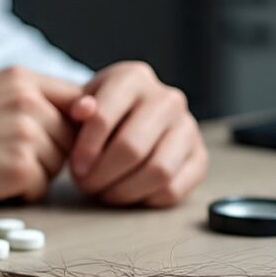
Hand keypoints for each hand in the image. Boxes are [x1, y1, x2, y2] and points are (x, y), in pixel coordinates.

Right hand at [0, 66, 94, 206]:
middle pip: (72, 137)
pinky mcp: (20, 167)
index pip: (80, 101)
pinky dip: (22, 191)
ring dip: (36, 172)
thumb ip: (38, 98)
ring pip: (59, 164)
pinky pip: (42, 187)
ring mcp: (26, 134)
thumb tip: (89, 113)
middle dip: (50, 151)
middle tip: (6, 151)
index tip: (49, 136)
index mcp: (24, 78)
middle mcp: (29, 101)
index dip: (73, 125)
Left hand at [68, 61, 207, 206]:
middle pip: (131, 147)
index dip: (86, 148)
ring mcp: (188, 127)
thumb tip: (82, 109)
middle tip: (87, 185)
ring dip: (125, 190)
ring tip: (105, 192)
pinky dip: (147, 198)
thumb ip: (76, 106)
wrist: (132, 118)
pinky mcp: (200, 157)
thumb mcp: (82, 103)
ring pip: (157, 171)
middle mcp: (168, 98)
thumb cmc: (101, 113)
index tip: (75, 168)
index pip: (104, 116)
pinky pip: (174, 189)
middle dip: (103, 174)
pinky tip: (129, 193)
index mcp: (134, 77)